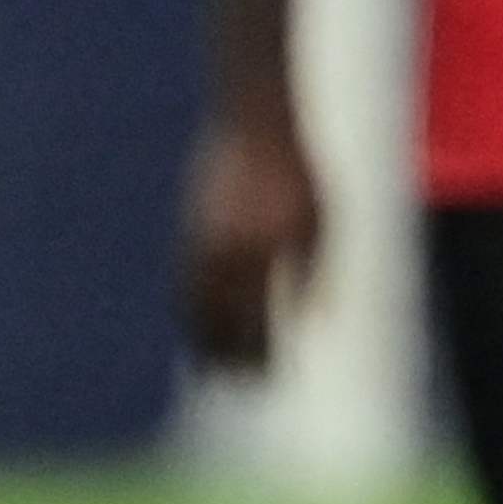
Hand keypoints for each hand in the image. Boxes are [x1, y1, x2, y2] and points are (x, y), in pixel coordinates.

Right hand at [177, 105, 322, 373]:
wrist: (254, 121)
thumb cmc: (296, 172)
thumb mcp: (320, 221)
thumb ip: (316, 273)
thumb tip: (311, 322)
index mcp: (260, 252)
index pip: (255, 319)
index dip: (258, 353)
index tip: (266, 376)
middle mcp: (224, 250)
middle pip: (216, 319)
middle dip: (223, 355)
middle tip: (231, 382)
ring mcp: (199, 238)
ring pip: (192, 302)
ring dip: (200, 336)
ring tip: (207, 366)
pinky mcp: (187, 226)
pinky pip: (182, 279)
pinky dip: (188, 307)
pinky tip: (197, 320)